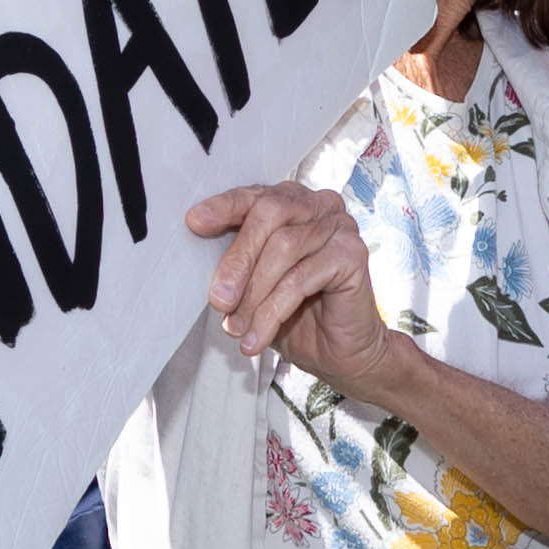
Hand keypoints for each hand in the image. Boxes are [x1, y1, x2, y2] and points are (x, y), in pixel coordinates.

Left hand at [189, 183, 398, 391]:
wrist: (337, 353)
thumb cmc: (294, 314)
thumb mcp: (253, 282)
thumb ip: (235, 259)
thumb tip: (195, 247)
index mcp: (292, 202)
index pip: (254, 195)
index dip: (223, 207)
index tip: (194, 223)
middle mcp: (319, 205)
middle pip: (270, 214)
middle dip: (238, 259)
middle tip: (218, 301)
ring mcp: (340, 226)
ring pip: (284, 247)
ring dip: (254, 294)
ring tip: (235, 328)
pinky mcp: (353, 254)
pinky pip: (302, 278)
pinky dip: (273, 310)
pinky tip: (257, 336)